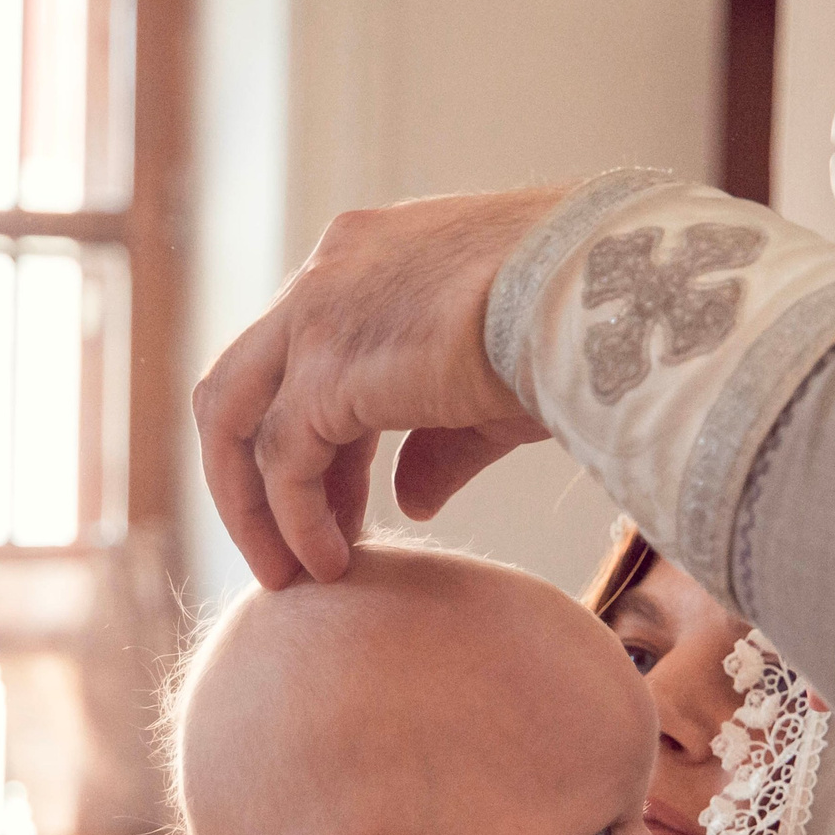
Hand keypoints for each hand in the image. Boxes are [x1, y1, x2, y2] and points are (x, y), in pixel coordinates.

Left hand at [193, 186, 570, 587]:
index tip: (344, 510)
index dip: (319, 443)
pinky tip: (329, 564)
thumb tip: (410, 499)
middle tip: (290, 551)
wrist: (600, 292)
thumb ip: (439, 442)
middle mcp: (327, 272)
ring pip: (234, 418)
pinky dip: (294, 519)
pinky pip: (281, 460)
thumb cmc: (575, 326)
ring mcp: (315, 312)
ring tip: (292, 576)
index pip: (307, 355)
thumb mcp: (493, 388)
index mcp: (369, 257)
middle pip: (244, 383)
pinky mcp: (324, 368)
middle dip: (255, 475)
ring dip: (253, 505)